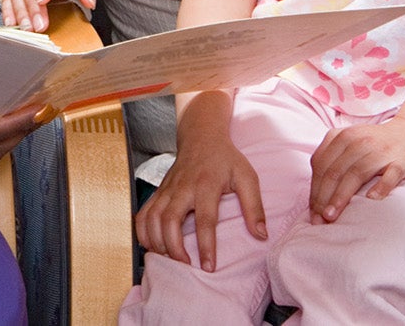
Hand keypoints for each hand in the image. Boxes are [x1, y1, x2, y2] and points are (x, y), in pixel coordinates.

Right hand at [135, 111, 265, 270]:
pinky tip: (152, 246)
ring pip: (152, 218)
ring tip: (170, 259)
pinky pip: (143, 214)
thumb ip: (254, 206)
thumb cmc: (226, 159)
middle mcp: (182, 188)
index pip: (204, 220)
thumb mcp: (247, 177)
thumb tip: (261, 235)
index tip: (209, 267)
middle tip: (185, 265)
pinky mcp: (158, 192)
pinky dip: (143, 232)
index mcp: (206, 185)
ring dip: (157, 242)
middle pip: (170, 221)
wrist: (200, 137)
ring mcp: (166, 190)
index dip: (206, 245)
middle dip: (174, 247)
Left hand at [309, 117, 404, 222]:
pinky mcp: (403, 160)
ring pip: (356, 173)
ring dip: (341, 196)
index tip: (312, 213)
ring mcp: (381, 150)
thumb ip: (333, 161)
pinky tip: (372, 199)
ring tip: (332, 215)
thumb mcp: (350, 145)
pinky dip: (381, 186)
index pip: (320, 165)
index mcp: (342, 137)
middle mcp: (359, 141)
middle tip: (320, 220)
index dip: (314, 190)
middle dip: (323, 198)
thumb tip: (316, 194)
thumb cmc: (378, 146)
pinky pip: (391, 174)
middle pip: (335, 171)